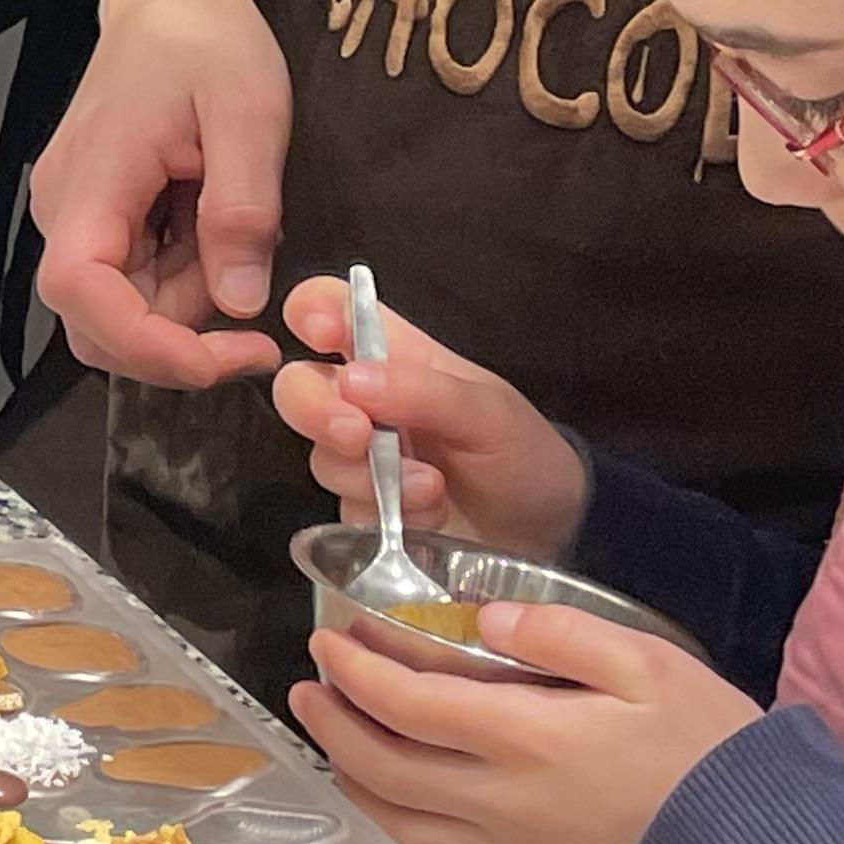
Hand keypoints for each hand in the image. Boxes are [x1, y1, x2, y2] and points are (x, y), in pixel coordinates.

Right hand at [27, 0, 291, 385]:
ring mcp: (74, 215)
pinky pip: (135, 279)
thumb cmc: (205, 40)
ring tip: (236, 222)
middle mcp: (64, 210)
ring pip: (124, 307)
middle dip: (182, 335)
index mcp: (90, 180)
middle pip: (100, 323)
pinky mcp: (96, 218)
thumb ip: (241, 207)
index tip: (233, 353)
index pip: (82, 294)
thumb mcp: (249, 111)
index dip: (149, 346)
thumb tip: (240, 302)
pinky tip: (212, 218)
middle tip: (257, 297)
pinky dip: (185, 274)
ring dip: (191, 300)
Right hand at [271, 276, 588, 559]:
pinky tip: (428, 518)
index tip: (324, 337)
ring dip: (368, 476)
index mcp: (396, 354)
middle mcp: (367, 400)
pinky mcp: (363, 509)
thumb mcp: (491, 414)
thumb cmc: (524, 455)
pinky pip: (344, 509)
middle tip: (358, 436)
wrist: (545, 535)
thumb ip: (425, 392)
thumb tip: (350, 379)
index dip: (312, 311)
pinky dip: (382, 516)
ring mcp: (362, 458)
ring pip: (320, 455)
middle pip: (298, 386)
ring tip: (431, 489)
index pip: (329, 307)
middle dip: (316, 410)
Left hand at [290, 609, 761, 843]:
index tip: (328, 640)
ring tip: (331, 736)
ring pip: (397, 824)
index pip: (407, 706)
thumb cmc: (708, 749)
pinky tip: (393, 790)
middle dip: (332, 723)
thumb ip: (559, 634)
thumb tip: (484, 621)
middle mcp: (502, 802)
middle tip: (310, 683)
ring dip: (350, 777)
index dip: (355, 673)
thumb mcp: (646, 664)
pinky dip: (393, 820)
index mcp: (527, 740)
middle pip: (382, 768)